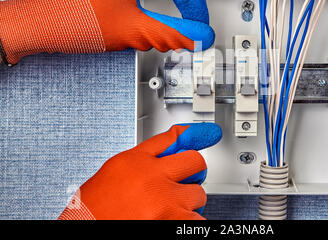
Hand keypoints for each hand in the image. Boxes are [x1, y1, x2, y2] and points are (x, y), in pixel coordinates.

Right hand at [58, 123, 221, 219]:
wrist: (83, 230)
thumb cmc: (90, 213)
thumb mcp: (110, 177)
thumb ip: (138, 165)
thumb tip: (164, 161)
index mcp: (132, 162)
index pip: (169, 138)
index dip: (191, 135)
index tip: (209, 132)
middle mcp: (151, 175)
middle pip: (194, 161)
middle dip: (194, 174)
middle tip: (184, 185)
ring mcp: (164, 198)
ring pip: (198, 194)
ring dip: (188, 205)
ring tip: (166, 212)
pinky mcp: (172, 221)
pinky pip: (197, 221)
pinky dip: (187, 224)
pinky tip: (170, 223)